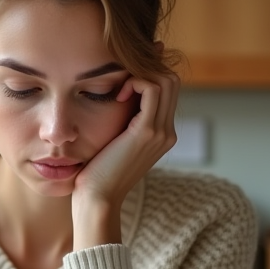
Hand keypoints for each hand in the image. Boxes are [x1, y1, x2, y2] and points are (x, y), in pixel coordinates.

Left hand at [72, 66, 179, 249]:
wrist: (98, 199)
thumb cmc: (98, 173)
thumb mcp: (114, 143)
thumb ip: (121, 124)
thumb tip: (113, 101)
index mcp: (163, 134)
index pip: (168, 90)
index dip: (148, 75)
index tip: (123, 79)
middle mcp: (168, 132)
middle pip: (171, 80)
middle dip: (147, 69)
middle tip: (121, 77)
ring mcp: (161, 132)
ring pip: (166, 80)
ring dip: (140, 74)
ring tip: (119, 89)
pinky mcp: (147, 131)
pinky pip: (152, 89)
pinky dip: (135, 81)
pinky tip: (118, 94)